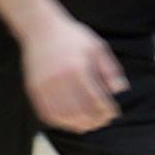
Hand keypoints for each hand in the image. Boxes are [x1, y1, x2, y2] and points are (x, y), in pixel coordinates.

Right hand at [21, 11, 122, 133]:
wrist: (40, 28)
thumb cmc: (72, 37)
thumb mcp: (96, 47)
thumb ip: (109, 69)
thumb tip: (121, 90)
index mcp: (79, 67)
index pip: (96, 97)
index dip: (106, 109)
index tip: (113, 114)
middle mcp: (61, 78)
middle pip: (79, 110)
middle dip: (93, 120)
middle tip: (102, 123)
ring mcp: (45, 85)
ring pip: (63, 114)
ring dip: (77, 124)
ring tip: (87, 126)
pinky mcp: (34, 88)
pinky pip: (46, 112)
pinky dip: (59, 121)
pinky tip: (69, 122)